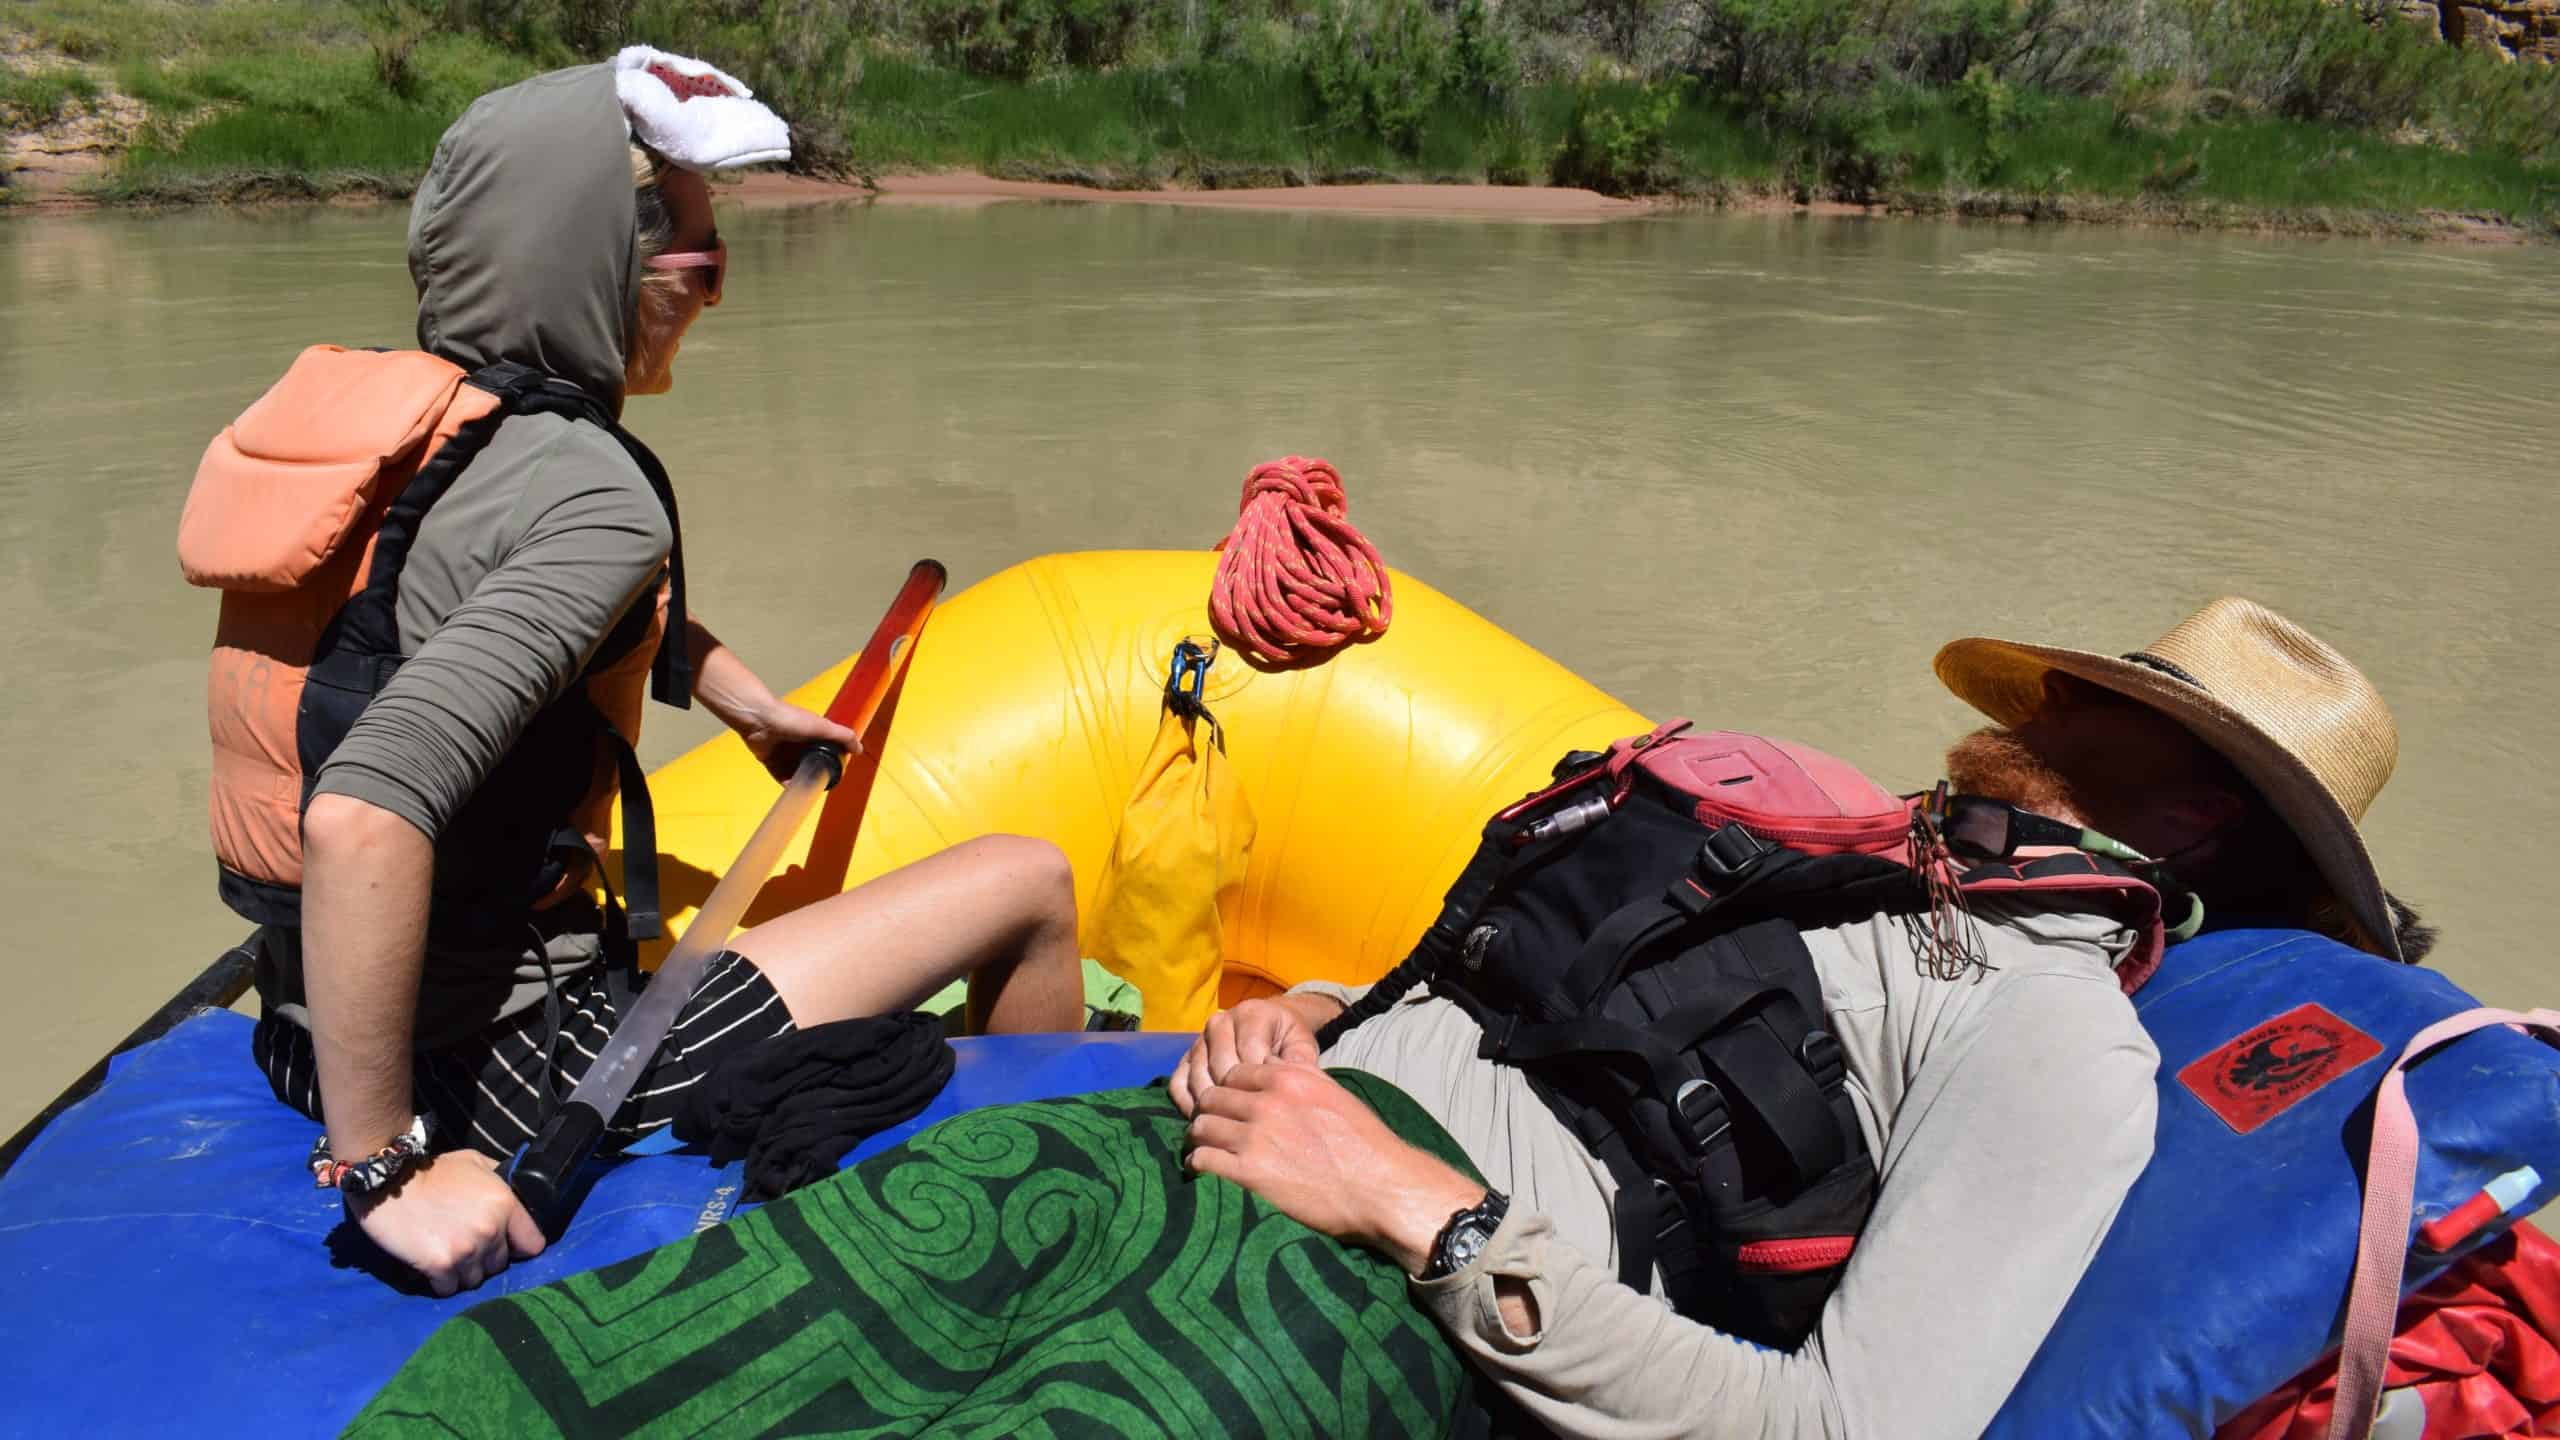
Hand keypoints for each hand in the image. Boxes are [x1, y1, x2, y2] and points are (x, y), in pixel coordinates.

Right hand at [349, 1150, 545, 1296]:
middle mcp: (491, 1230)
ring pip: (475, 1280)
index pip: (533, 1244)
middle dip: (485, 1258)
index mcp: (505, 1204)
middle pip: (500, 1265)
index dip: (519, 1246)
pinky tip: (431, 1266)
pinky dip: (441, 1282)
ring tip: (446, 1254)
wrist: (389, 1181)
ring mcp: (466, 1250)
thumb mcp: (475, 1163)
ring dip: (462, 1272)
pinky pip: (449, 1289)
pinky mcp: (439, 1265)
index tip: (506, 1245)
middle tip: (464, 1245)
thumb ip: (500, 1180)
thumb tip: (518, 1193)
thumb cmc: (433, 1171)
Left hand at [737, 700, 860, 783]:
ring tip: (807, 790)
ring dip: (801, 781)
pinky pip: (780, 776)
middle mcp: (799, 745)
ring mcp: (784, 754)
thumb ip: (843, 736)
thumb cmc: (791, 719)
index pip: (827, 751)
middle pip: (812, 764)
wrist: (759, 719)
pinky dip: (786, 783)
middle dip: (816, 775)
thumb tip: (860, 749)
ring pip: (796, 772)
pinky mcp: (771, 761)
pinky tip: (793, 789)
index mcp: (813, 735)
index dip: (833, 762)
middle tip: (821, 784)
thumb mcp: (822, 727)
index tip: (836, 774)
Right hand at [1170, 997, 1326, 1117]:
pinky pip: (1177, 1084)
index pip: (1249, 1052)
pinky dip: (1188, 1105)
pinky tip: (1207, 1122)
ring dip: (1212, 1105)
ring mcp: (1199, 1040)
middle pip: (1220, 1066)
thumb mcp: (1301, 1044)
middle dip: (1235, 1097)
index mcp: (1251, 1014)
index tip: (1271, 1104)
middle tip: (1250, 1122)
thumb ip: (1299, 1060)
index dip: (1260, 1082)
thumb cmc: (1287, 1040)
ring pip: (1197, 1077)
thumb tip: (1290, 1080)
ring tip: (1230, 1126)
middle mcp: (1220, 1022)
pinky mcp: (1185, 1059)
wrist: (1269, 1028)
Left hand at [1184, 1061, 1485, 1271]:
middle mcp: (1268, 1101)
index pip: (1234, 1073)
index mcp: (1288, 1078)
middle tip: (1210, 1128)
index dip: (1228, 1089)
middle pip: (1213, 1097)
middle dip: (1208, 1111)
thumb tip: (1271, 1068)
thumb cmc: (1365, 1145)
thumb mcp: (1333, 1094)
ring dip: (1199, 1137)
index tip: (1227, 1105)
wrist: (1382, 1188)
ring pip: (1202, 1126)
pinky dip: (1198, 1163)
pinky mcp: (1249, 1172)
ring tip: (1202, 1148)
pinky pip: (1203, 1159)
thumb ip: (1300, 1077)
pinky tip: (1202, 1169)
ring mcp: (1256, 1136)